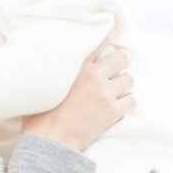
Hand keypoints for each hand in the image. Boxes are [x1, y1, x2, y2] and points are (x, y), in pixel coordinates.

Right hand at [20, 34, 134, 150]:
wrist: (50, 141)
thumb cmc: (40, 116)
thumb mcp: (43, 84)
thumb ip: (55, 70)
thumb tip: (52, 63)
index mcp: (77, 66)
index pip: (100, 41)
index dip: (111, 35)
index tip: (116, 31)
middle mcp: (94, 76)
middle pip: (123, 57)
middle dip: (121, 62)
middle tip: (115, 70)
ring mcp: (106, 94)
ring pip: (129, 78)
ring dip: (124, 84)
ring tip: (115, 91)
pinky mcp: (113, 112)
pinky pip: (132, 100)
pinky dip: (127, 103)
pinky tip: (118, 106)